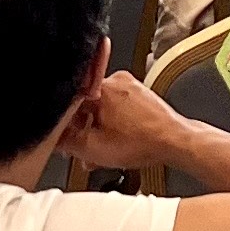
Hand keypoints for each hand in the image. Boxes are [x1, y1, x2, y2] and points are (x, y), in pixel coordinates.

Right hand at [60, 72, 190, 175]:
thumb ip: (67, 142)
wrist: (175, 142)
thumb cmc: (145, 142)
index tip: (62, 136)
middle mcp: (117, 81)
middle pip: (85, 104)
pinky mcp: (141, 94)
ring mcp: (131, 86)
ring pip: (101, 107)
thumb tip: (53, 138)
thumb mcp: (94, 149)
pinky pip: (117, 106)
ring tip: (101, 149)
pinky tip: (115, 141)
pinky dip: (112, 123)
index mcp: (101, 87)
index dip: (63, 123)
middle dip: (82, 129)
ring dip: (97, 128)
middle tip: (81, 148)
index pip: (68, 101)